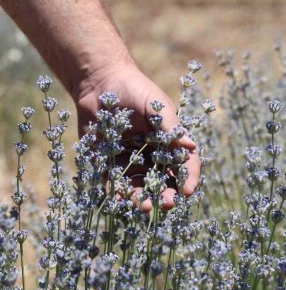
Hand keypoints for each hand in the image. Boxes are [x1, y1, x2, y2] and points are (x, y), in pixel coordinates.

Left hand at [74, 64, 200, 211]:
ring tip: (143, 206)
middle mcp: (150, 155)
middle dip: (164, 194)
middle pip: (162, 180)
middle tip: (164, 204)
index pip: (183, 164)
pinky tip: (118, 198)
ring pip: (138, 186)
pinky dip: (116, 192)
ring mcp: (129, 160)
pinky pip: (112, 182)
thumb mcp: (154, 105)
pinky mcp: (106, 162)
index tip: (188, 192)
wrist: (99, 82)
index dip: (188, 178)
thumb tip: (191, 146)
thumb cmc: (133, 88)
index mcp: (167, 141)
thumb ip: (170, 127)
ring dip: (141, 198)